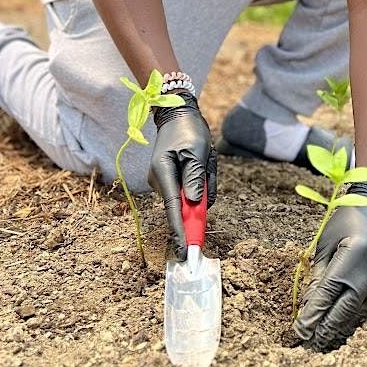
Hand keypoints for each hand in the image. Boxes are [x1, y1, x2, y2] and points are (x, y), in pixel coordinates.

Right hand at [149, 92, 216, 260]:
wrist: (177, 114)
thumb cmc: (189, 130)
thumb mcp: (198, 152)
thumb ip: (196, 178)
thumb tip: (194, 204)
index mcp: (162, 172)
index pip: (172, 208)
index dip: (180, 231)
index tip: (185, 252)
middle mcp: (158, 180)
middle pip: (182, 206)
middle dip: (200, 198)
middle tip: (207, 169)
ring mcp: (162, 181)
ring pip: (189, 198)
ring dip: (202, 184)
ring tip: (205, 160)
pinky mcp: (169, 180)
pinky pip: (189, 190)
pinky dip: (200, 181)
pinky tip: (201, 163)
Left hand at [294, 182, 366, 351]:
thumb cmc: (347, 219)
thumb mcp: (327, 242)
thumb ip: (318, 275)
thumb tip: (308, 306)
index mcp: (353, 255)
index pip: (329, 292)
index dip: (314, 313)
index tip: (300, 330)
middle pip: (346, 309)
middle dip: (327, 327)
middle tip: (310, 342)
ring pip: (359, 312)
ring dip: (340, 326)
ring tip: (322, 337)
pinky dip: (353, 317)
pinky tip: (341, 324)